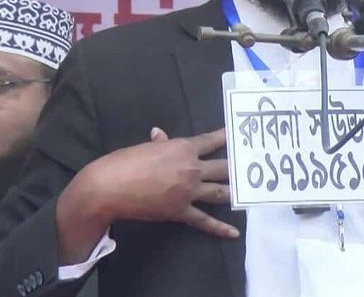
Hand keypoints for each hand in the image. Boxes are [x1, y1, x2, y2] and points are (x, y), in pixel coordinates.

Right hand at [57, 127, 235, 263]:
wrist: (110, 186)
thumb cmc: (125, 162)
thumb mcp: (145, 148)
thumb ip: (160, 142)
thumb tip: (160, 132)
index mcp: (183, 147)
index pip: (211, 141)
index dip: (227, 138)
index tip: (239, 136)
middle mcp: (191, 167)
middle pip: (222, 167)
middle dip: (237, 167)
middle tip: (252, 167)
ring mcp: (188, 190)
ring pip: (219, 192)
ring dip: (234, 192)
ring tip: (250, 194)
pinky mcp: (181, 211)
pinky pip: (204, 220)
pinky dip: (220, 227)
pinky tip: (234, 232)